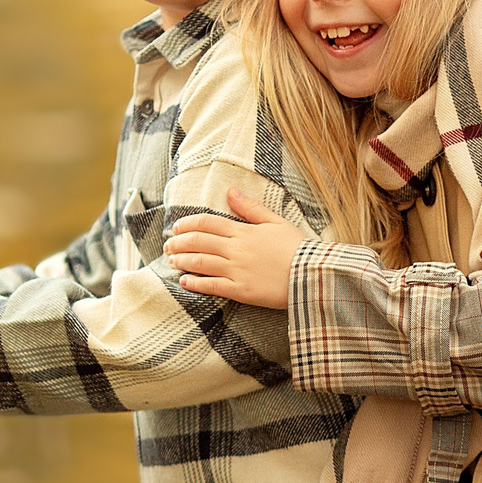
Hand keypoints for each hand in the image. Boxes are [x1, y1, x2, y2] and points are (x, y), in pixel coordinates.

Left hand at [166, 189, 306, 307]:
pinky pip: (212, 286)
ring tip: (172, 260)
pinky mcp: (241, 291)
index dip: (188, 224)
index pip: (207, 223)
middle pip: (199, 242)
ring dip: (182, 260)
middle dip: (179, 243)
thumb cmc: (297, 248)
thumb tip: (230, 191)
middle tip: (168, 245)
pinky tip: (185, 281)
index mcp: (244, 231)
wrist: (313, 274)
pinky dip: (195, 283)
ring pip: (201, 263)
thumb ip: (250, 208)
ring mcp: (237, 270)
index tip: (176, 227)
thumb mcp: (276, 221)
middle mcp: (236, 249)